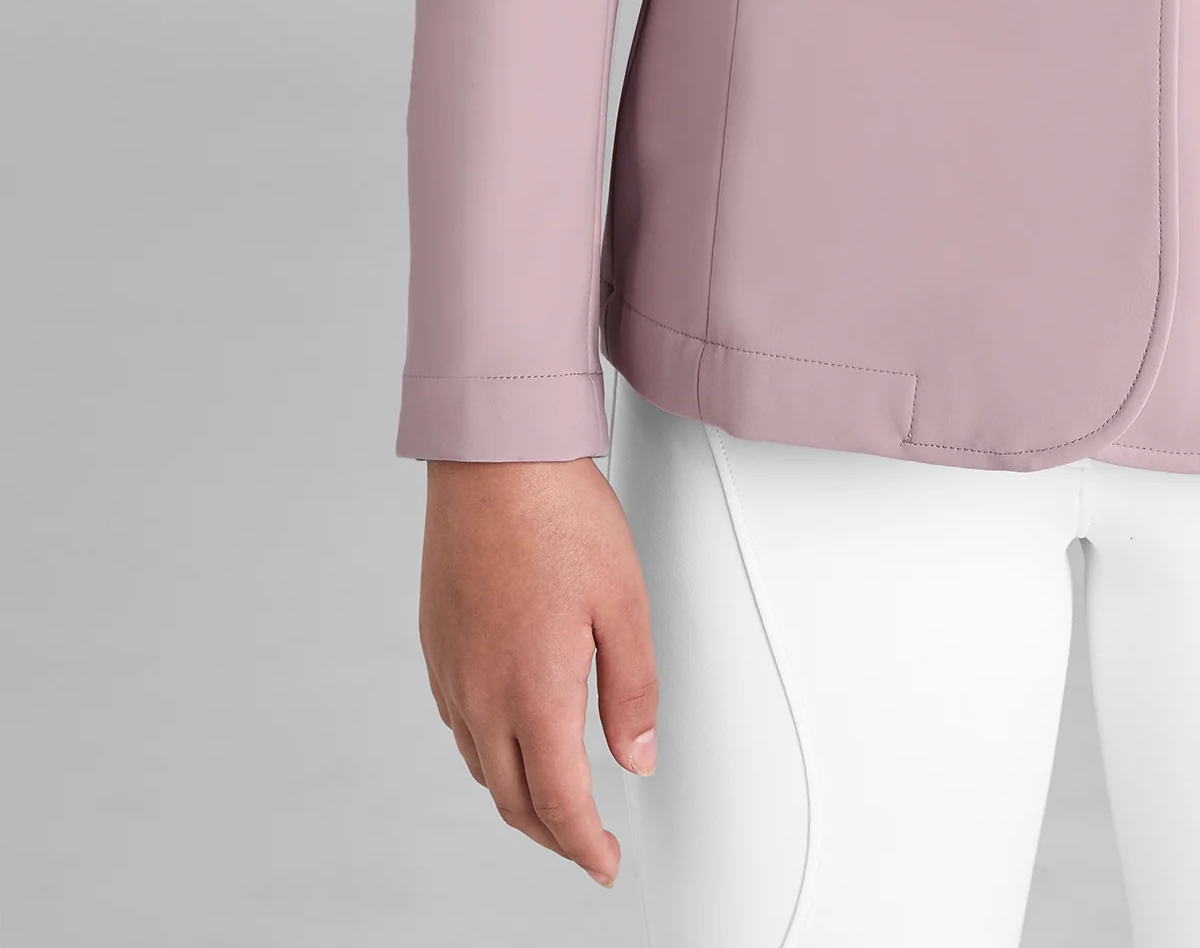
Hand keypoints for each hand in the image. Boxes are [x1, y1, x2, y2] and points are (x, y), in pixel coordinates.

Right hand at [419, 457, 658, 886]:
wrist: (494, 460)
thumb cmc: (557, 516)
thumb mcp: (625, 603)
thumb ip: (633, 691)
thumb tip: (637, 757)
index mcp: (534, 692)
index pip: (559, 804)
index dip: (584, 846)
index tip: (602, 863)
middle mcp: (483, 694)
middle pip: (513, 800)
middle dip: (552, 835)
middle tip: (584, 843)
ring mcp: (453, 671)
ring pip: (480, 767)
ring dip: (518, 795)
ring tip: (553, 798)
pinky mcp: (437, 645)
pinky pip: (459, 726)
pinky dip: (487, 752)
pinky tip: (509, 735)